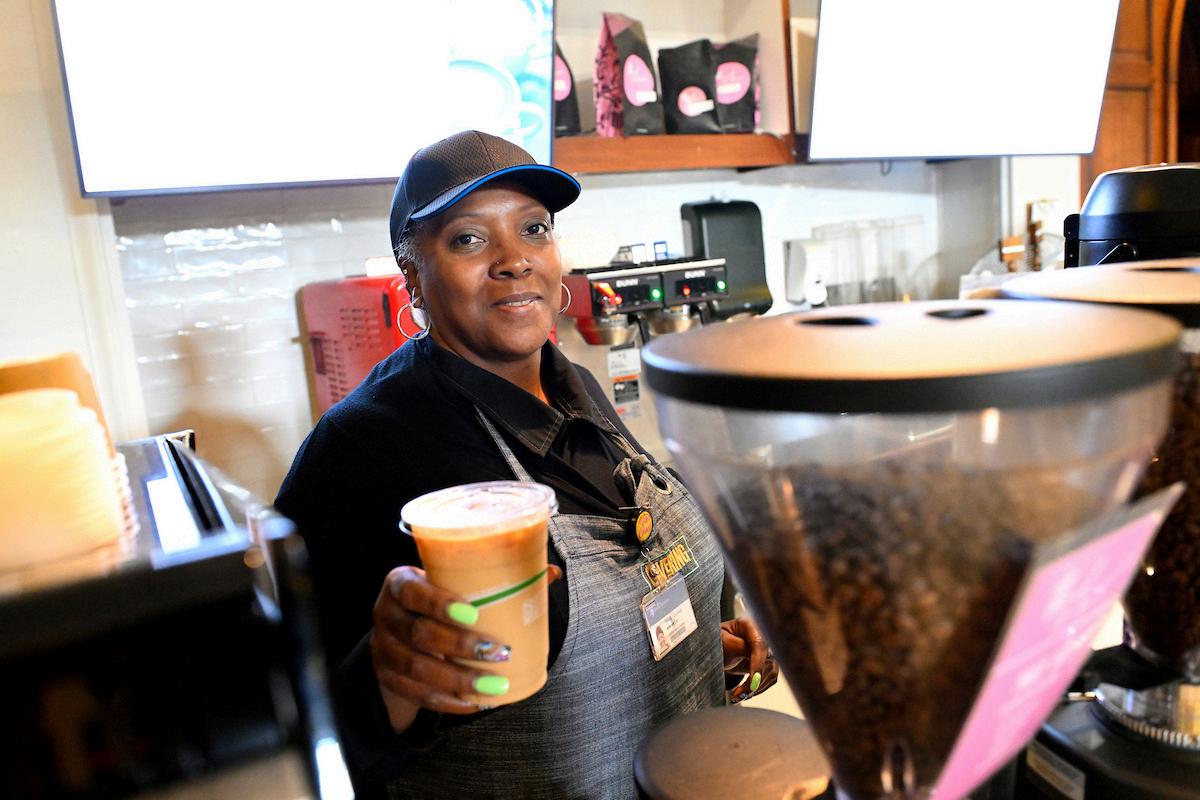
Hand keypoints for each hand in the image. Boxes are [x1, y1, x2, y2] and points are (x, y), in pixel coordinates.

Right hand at [369, 564, 561, 731]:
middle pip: (419, 633)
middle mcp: (385, 615)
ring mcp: (383, 649)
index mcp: (399, 583)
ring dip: (459, 679)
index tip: (475, 614)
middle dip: (461, 645)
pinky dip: (448, 701)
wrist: (396, 629)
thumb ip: (496, 578)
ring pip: (418, 668)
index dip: (440, 604)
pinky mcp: (388, 679)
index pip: (413, 591)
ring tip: (496, 684)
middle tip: (500, 652)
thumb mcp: (451, 583)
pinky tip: (475, 702)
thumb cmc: (435, 599)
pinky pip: (417, 694)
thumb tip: (553, 572)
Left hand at [721, 616, 778, 702]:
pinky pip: (770, 679)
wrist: (719, 645)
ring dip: (756, 688)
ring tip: (738, 696)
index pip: (760, 646)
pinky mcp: (769, 663)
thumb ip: (738, 648)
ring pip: (771, 673)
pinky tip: (744, 694)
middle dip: (754, 682)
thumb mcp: (722, 642)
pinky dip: (758, 689)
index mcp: (751, 624)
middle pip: (768, 661)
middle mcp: (764, 636)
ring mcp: (768, 650)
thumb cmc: (718, 640)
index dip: (758, 665)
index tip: (752, 683)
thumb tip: (756, 665)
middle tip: (738, 694)